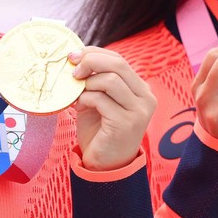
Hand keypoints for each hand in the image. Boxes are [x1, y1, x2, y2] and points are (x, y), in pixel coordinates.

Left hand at [69, 46, 156, 170]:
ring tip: (78, 95)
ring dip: (87, 84)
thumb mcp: (98, 100)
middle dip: (90, 61)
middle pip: (118, 64)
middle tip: (72, 70)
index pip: (119, 59)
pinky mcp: (127, 123)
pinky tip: (80, 108)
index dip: (94, 52)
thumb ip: (95, 81)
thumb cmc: (100, 131)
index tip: (73, 55)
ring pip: (111, 80)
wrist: (105, 165)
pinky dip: (86, 99)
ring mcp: (139, 110)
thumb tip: (77, 58)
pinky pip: (101, 100)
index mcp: (140, 88)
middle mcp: (145, 97)